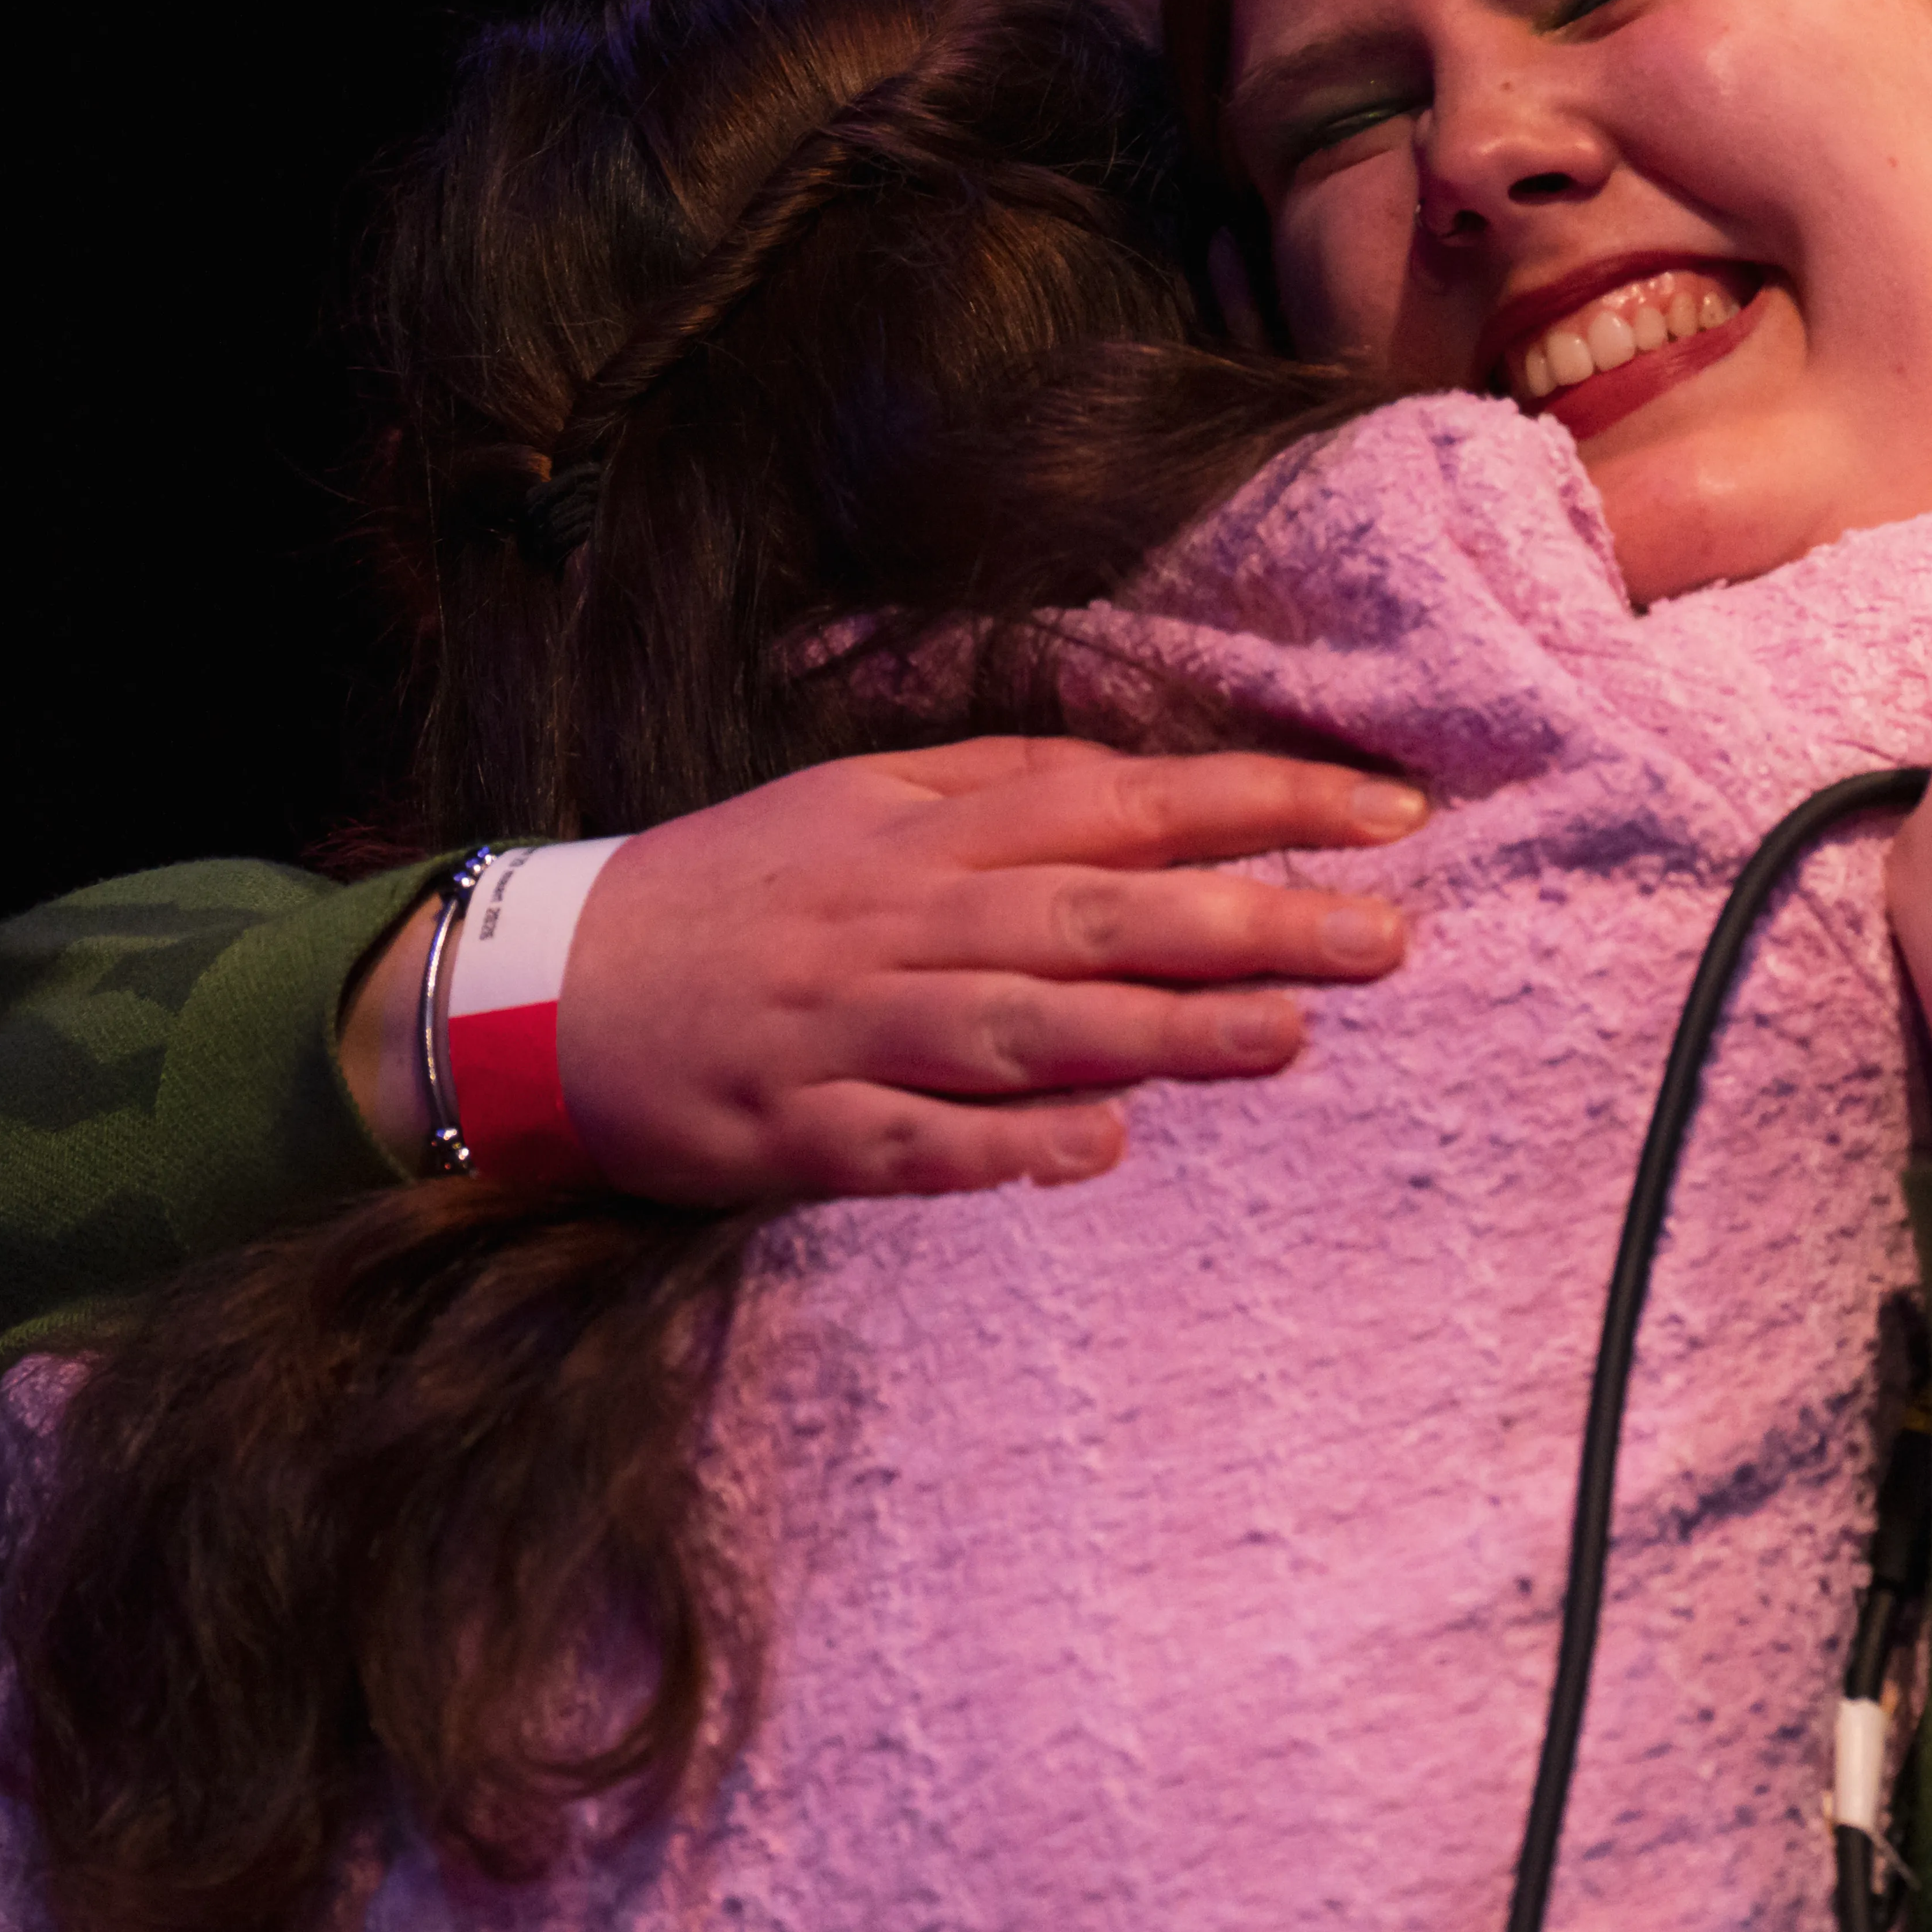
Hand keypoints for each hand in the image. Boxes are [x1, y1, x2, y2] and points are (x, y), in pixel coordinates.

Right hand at [345, 737, 1425, 1198]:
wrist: (543, 985)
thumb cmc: (728, 890)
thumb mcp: (857, 799)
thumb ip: (996, 784)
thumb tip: (1139, 779)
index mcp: (928, 832)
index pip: (1127, 800)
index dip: (1262, 801)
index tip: (1388, 814)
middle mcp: (907, 921)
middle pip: (1102, 914)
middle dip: (1252, 921)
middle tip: (1387, 936)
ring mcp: (854, 1030)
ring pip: (1029, 1026)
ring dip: (1160, 1035)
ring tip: (1287, 1037)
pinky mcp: (801, 1131)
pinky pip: (917, 1143)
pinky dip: (1005, 1148)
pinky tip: (1098, 1152)